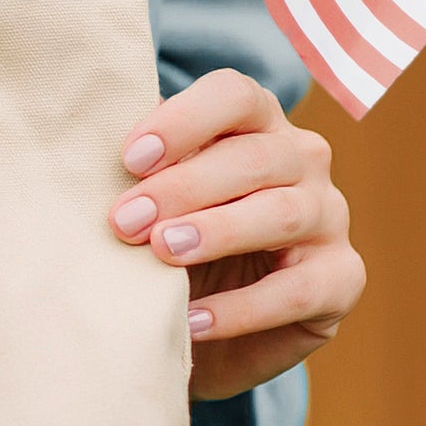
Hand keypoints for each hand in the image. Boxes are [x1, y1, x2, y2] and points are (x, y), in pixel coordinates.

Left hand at [110, 70, 365, 399]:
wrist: (203, 330)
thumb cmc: (169, 247)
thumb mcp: (151, 204)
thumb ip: (137, 172)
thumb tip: (83, 145)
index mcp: (255, 124)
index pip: (234, 95)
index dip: (183, 121)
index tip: (129, 159)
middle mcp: (302, 160)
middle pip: (254, 156)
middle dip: (184, 187)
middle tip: (124, 221)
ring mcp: (329, 217)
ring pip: (283, 212)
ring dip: (217, 231)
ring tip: (162, 253)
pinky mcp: (341, 279)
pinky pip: (299, 289)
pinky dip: (242, 307)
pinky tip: (192, 319)